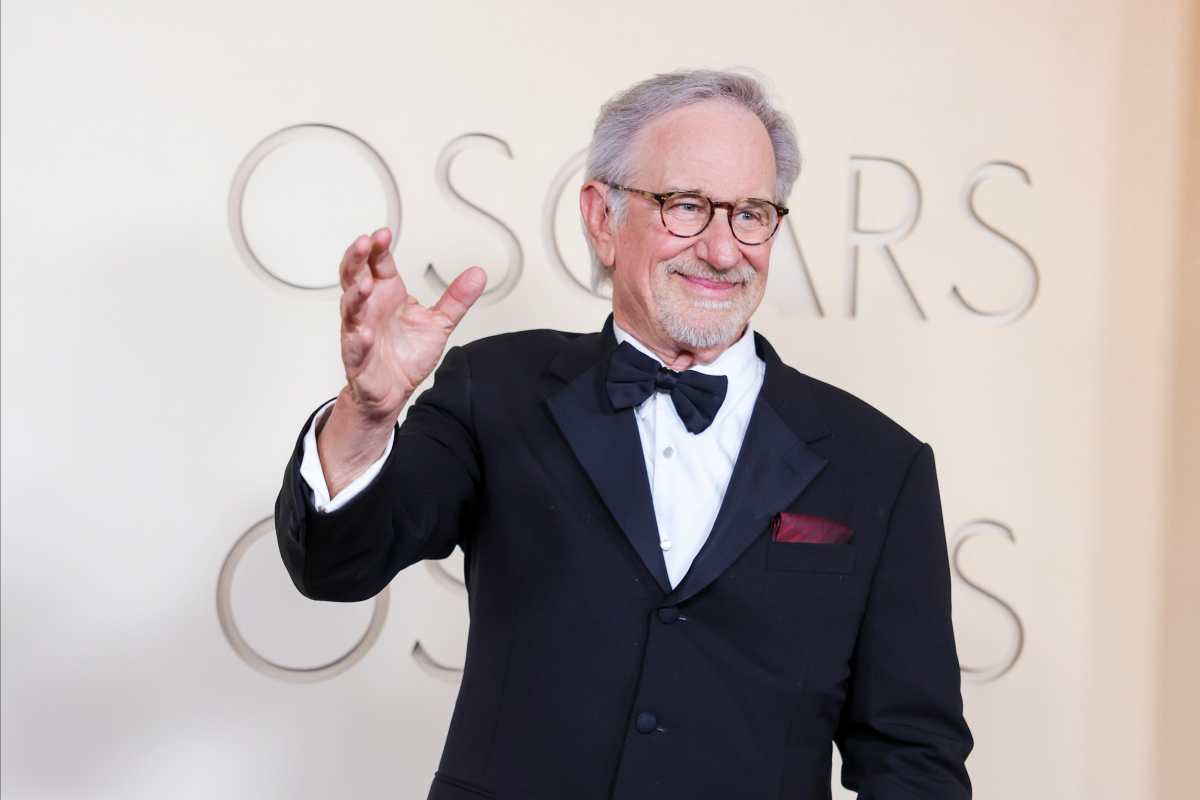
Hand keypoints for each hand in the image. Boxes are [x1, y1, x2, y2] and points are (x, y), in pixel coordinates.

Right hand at [337, 227, 486, 424]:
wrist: (393, 391)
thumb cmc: (406, 355)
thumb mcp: (438, 323)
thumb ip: (456, 298)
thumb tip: (478, 274)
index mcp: (387, 295)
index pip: (379, 264)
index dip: (378, 248)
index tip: (383, 234)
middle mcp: (370, 309)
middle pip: (355, 276)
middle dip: (358, 259)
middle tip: (366, 243)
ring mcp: (360, 331)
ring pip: (351, 308)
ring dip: (355, 295)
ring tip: (365, 284)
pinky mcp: (358, 357)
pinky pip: (355, 346)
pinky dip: (358, 338)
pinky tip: (363, 332)